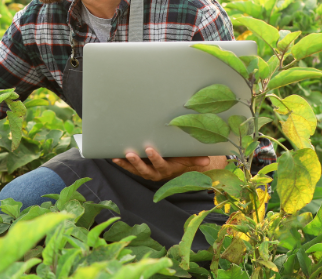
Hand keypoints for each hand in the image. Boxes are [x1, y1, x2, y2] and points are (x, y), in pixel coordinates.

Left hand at [112, 147, 227, 181]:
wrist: (176, 167)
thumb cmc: (182, 160)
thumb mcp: (190, 160)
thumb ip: (196, 159)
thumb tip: (207, 160)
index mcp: (167, 170)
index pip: (160, 165)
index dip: (155, 158)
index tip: (150, 149)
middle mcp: (155, 173)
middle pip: (145, 170)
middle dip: (137, 162)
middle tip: (130, 153)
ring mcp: (146, 172)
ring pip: (135, 170)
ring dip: (126, 164)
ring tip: (118, 156)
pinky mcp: (139, 169)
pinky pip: (129, 167)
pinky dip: (122, 163)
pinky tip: (113, 157)